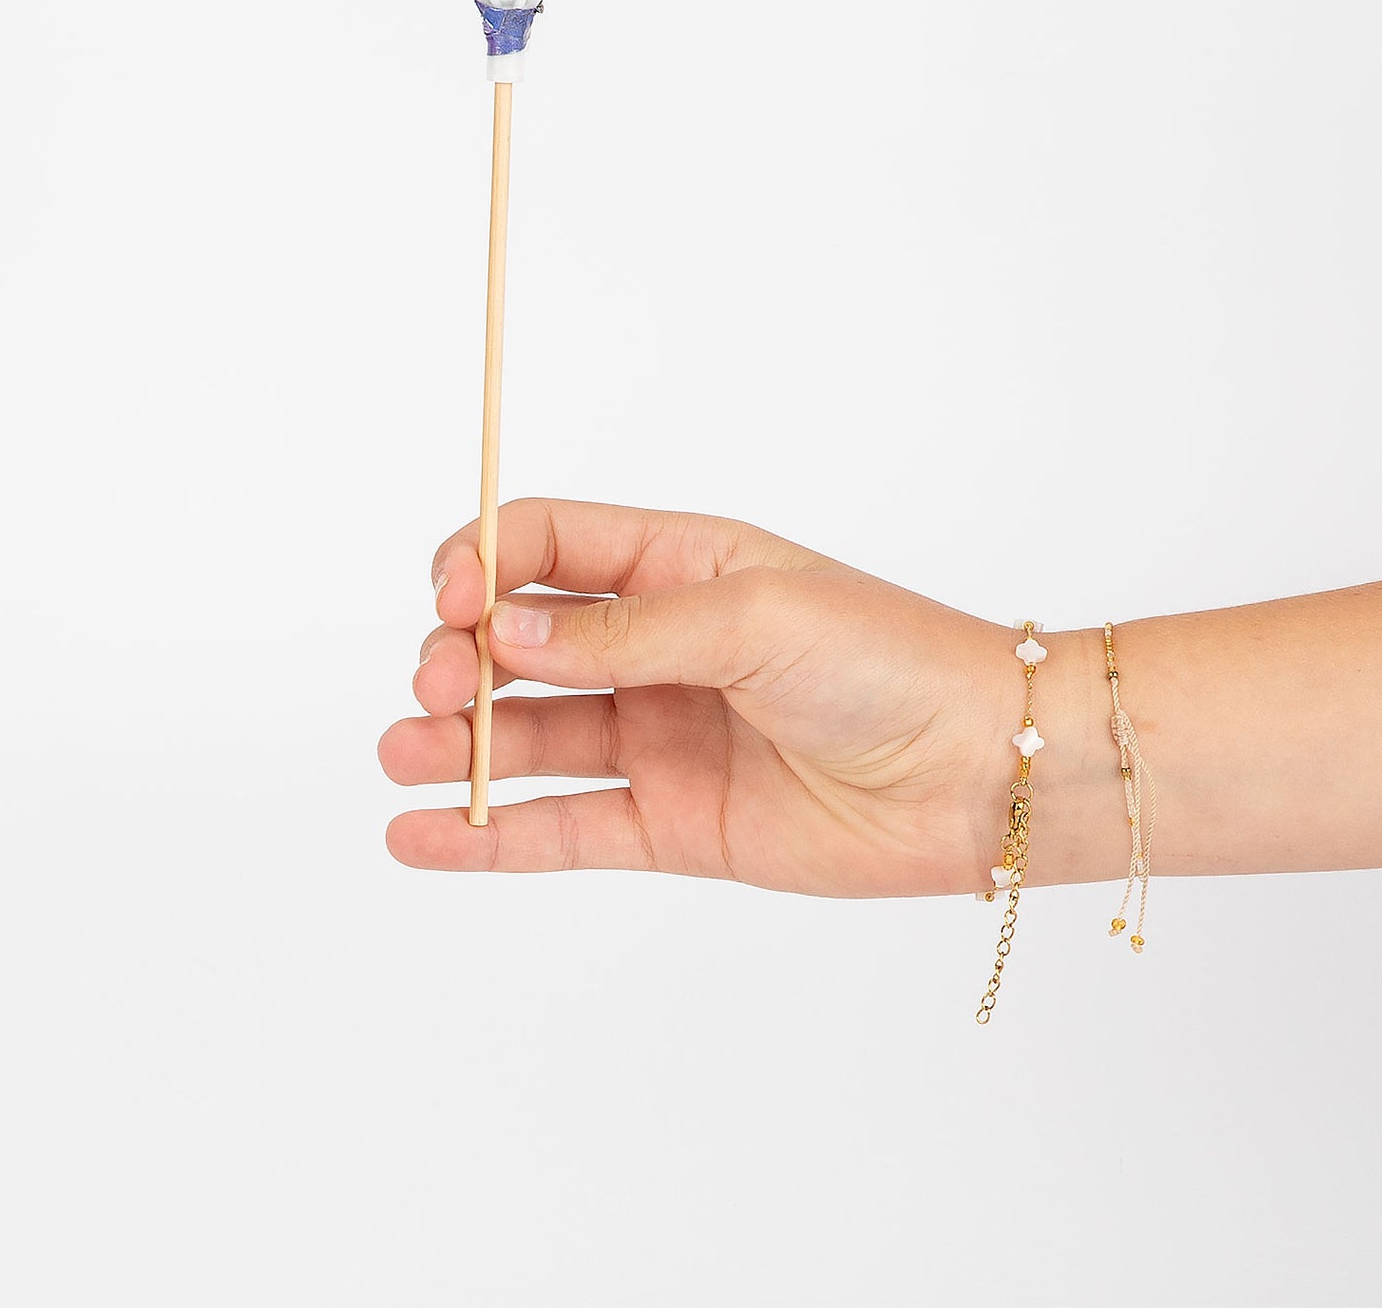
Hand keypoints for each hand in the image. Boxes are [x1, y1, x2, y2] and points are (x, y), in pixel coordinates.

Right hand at [377, 498, 1079, 898]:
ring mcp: (658, 735)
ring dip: (455, 745)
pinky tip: (419, 836)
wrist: (980, 773)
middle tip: (440, 691)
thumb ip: (625, 632)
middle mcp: (654, 646)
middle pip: (520, 642)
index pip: (546, 545)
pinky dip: (487, 835)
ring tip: (401, 757)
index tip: (450, 600)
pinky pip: (562, 825)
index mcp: (676, 565)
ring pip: (529, 735)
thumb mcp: (753, 617)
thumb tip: (505, 636)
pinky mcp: (670, 823)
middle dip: (462, 659)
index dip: (483, 563)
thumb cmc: (886, 661)